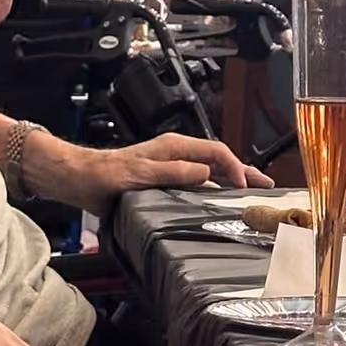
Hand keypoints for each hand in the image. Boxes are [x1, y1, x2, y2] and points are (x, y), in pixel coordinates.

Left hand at [79, 132, 272, 213]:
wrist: (79, 179)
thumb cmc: (104, 175)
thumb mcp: (140, 175)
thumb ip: (174, 172)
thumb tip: (206, 173)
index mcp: (174, 146)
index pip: (216, 152)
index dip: (235, 167)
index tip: (244, 186)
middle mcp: (176, 153)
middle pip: (218, 160)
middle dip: (243, 171)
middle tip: (265, 185)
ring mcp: (171, 166)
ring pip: (211, 170)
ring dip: (232, 180)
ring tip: (252, 192)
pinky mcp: (164, 180)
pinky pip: (198, 181)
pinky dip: (215, 187)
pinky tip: (220, 199)